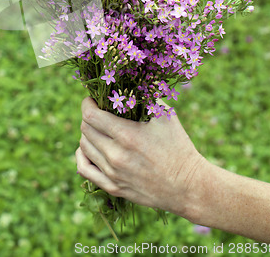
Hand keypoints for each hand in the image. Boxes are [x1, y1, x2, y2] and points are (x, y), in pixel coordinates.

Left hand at [76, 96, 205, 218]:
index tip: (92, 99)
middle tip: (97, 111)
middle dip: (88, 116)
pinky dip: (82, 156)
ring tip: (98, 128)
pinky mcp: (113, 187)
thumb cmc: (178, 146)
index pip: (91, 116)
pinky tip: (88, 149)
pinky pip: (85, 170)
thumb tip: (133, 82)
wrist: (187, 185)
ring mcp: (113, 173)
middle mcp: (116, 155)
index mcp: (127, 135)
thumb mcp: (165, 117)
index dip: (87, 104)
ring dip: (87, 134)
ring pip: (84, 147)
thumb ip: (147, 97)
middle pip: (85, 130)